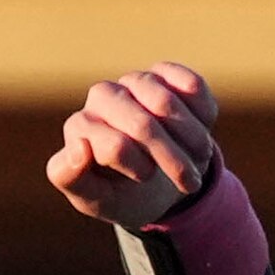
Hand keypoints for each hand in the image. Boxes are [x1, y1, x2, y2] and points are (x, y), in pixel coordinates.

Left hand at [45, 64, 222, 233]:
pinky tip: (204, 129)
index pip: (114, 145)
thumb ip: (70, 178)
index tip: (146, 180)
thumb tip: (79, 149)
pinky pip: (190, 85)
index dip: (139, 167)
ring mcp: (132, 82)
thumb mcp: (92, 200)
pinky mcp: (164, 73)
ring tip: (199, 160)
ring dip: (193, 138)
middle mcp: (101, 98)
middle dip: (172, 159)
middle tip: (189, 183)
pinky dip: (203, 113)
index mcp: (79, 128)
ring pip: (167, 104)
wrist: (152, 183)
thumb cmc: (117, 195)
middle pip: (143, 126)